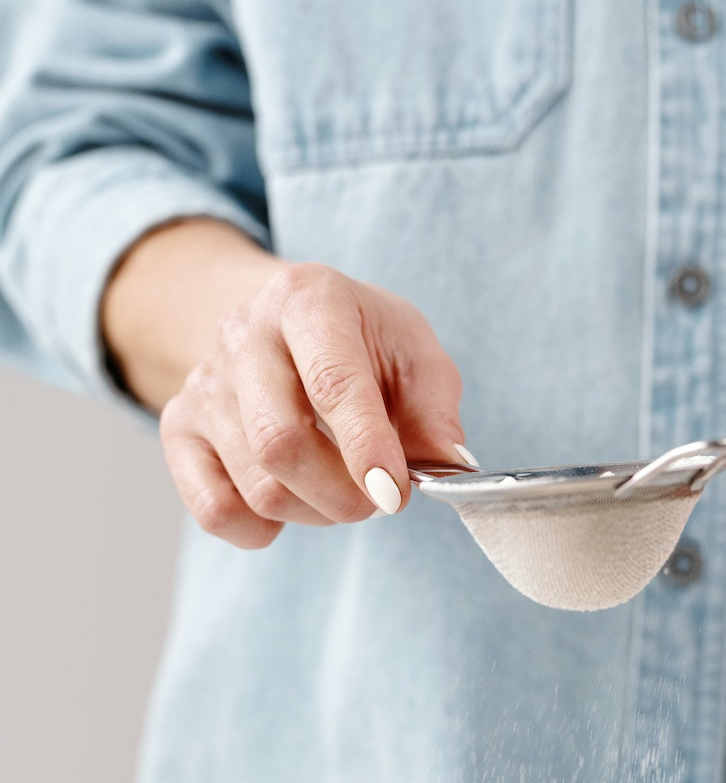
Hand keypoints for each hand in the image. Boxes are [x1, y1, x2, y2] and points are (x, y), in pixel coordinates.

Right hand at [157, 261, 469, 547]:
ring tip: (344, 491)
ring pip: (256, 485)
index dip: (366, 447)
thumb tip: (445, 467)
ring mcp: (203, 381)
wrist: (286, 325)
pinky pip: (213, 509)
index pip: (332, 382)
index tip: (395, 494)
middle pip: (280, 442)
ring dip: (316, 512)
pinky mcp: (179, 427)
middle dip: (343, 493)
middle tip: (380, 499)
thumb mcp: (415, 356)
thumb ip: (435, 412)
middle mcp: (243, 333)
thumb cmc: (363, 342)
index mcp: (308, 298)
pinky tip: (295, 502)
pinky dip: (262, 528)